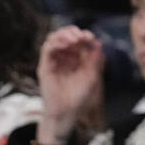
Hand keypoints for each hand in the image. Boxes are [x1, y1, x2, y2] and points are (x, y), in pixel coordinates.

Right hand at [36, 27, 103, 144]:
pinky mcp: (45, 66)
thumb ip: (95, 60)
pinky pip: (47, 49)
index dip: (84, 35)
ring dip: (64, 35)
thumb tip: (98, 42)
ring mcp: (54, 61)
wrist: (67, 112)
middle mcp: (64, 57)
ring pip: (54, 38)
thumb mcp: (92, 76)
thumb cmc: (79, 97)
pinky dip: (56, 43)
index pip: (78, 40)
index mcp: (76, 58)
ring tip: (74, 39)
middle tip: (81, 36)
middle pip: (64, 35)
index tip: (90, 38)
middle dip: (73, 31)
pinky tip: (66, 45)